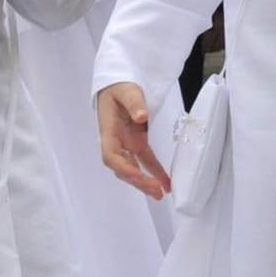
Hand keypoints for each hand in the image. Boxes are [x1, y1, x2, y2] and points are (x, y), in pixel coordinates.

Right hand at [98, 82, 170, 200]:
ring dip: (146, 181)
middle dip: (138, 181)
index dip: (123, 168)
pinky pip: (146, 160)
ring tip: (161, 194)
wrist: (118, 82)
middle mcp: (116, 141)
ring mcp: (126, 143)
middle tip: (155, 191)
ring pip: (134, 168)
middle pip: (123, 167)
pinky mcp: (137, 141)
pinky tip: (166, 184)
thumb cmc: (119, 85)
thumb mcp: (126, 90)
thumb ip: (134, 103)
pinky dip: (155, 172)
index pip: (111, 156)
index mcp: (109, 130)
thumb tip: (142, 116)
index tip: (138, 176)